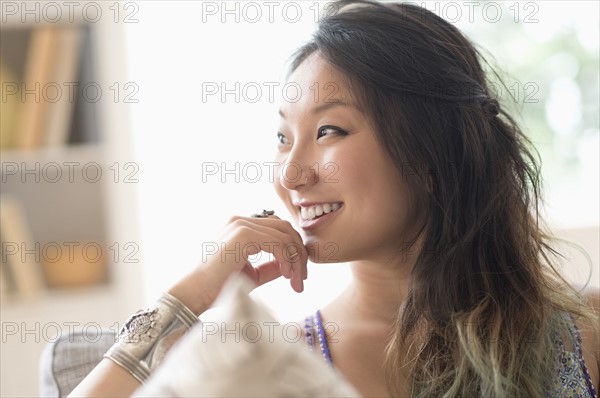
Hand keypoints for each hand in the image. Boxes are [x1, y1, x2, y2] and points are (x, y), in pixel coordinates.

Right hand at [168, 214, 308, 315]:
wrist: (196, 293)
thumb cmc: (219, 287)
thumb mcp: (252, 274)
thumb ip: (271, 266)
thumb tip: (293, 263)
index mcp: (241, 226)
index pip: (278, 229)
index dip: (293, 250)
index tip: (297, 276)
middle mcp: (241, 220)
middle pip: (285, 228)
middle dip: (299, 254)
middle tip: (302, 279)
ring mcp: (241, 224)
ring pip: (284, 235)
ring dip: (295, 259)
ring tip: (295, 281)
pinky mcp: (243, 234)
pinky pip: (277, 242)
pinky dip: (286, 258)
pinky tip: (285, 275)